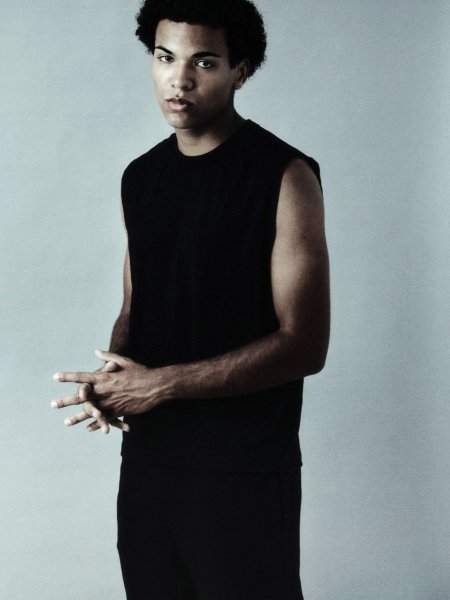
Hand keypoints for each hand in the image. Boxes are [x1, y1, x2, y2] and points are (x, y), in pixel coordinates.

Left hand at [52, 350, 169, 421]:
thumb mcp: (124, 361)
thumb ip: (109, 357)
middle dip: (66, 400)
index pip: (82, 377)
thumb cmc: (141, 371)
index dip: (68, 377)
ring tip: (66, 422)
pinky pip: (104, 419)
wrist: (155, 386)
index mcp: (104, 377)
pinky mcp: (119, 411)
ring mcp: (111, 402)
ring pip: (90, 411)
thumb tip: (96, 352)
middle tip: (53, 404)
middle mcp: (104, 390)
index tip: (56, 377)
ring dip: (77, 417)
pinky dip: (96, 424)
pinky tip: (88, 428)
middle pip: (81, 396)